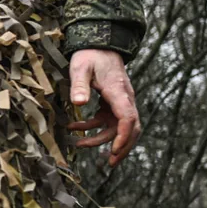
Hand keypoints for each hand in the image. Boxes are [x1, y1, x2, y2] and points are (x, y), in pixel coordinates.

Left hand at [66, 49, 141, 166]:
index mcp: (118, 92)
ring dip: (103, 139)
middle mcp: (124, 99)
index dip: (123, 136)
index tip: (114, 150)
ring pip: (118, 127)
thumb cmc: (89, 55)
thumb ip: (79, 85)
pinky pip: (106, 120)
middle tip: (110, 163)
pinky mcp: (111, 102)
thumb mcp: (80, 68)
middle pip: (131, 127)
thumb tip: (78, 103)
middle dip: (122, 147)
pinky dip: (92, 127)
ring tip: (81, 145)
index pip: (128, 118)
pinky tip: (74, 129)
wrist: (98, 45)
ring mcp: (119, 101)